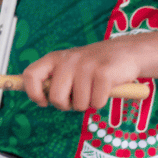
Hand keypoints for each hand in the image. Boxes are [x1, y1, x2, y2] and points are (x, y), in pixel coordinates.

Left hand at [21, 38, 145, 110]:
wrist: (127, 52)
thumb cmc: (93, 66)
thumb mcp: (69, 67)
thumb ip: (53, 80)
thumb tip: (37, 98)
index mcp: (54, 58)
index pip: (30, 75)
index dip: (33, 93)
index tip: (43, 102)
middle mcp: (67, 60)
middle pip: (56, 98)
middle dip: (67, 105)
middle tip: (78, 97)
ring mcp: (85, 65)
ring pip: (79, 105)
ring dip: (88, 103)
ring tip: (94, 88)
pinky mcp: (103, 73)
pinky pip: (96, 103)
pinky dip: (101, 101)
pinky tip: (106, 88)